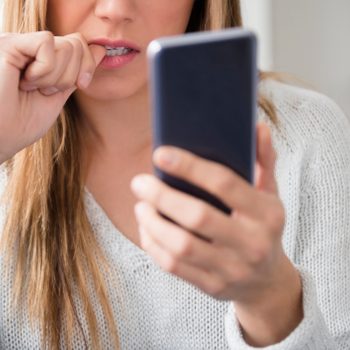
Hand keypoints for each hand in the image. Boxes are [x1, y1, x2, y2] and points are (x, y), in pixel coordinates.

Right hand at [0, 31, 104, 162]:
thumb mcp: (59, 95)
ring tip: (32, 88)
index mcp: (42, 59)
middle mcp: (31, 47)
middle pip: (76, 44)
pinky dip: (44, 70)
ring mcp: (20, 44)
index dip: (88, 64)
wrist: (1, 138)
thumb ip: (76, 72)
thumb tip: (100, 49)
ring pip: (66, 46)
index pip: (79, 44)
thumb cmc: (23, 124)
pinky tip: (24, 81)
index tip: (81, 85)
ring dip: (55, 78)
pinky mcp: (10, 43)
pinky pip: (46, 43)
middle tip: (46, 91)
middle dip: (71, 76)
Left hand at [131, 123, 301, 344]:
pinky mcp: (213, 286)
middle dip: (161, 196)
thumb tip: (258, 126)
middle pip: (197, 216)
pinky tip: (146, 229)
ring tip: (140, 205)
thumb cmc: (263, 227)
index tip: (159, 154)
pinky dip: (154, 245)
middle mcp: (252, 243)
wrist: (267, 281)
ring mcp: (232, 268)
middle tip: (139, 182)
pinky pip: (175, 267)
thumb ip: (264, 160)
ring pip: (181, 245)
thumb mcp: (270, 194)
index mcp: (267, 213)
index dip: (189, 166)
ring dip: (153, 222)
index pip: (224, 183)